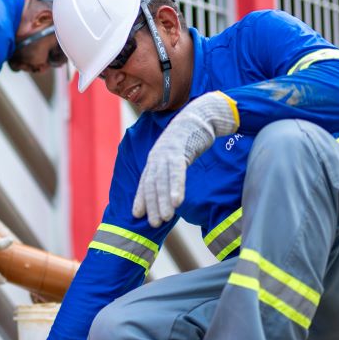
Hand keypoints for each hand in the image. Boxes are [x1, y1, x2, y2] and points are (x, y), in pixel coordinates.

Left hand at [133, 92, 238, 226]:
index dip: (141, 198)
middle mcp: (157, 156)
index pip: (145, 181)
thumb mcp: (176, 154)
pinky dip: (176, 188)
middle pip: (152, 184)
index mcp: (155, 158)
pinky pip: (177, 172)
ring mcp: (167, 153)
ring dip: (163, 201)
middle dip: (152, 205)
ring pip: (162, 181)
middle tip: (154, 224)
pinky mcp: (181, 150)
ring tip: (164, 218)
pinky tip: (177, 202)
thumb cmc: (190, 138)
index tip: (137, 215)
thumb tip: (170, 187)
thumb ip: (170, 169)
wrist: (200, 115)